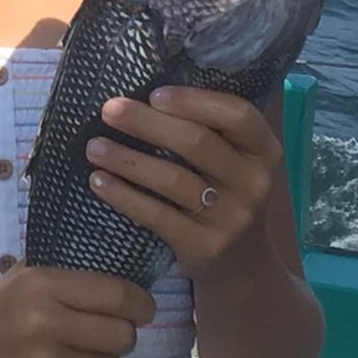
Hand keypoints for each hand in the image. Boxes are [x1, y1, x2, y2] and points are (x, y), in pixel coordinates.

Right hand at [0, 269, 150, 357]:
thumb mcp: (20, 280)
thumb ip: (67, 278)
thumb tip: (124, 284)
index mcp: (43, 287)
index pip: (118, 295)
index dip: (141, 305)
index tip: (142, 311)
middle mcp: (46, 325)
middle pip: (123, 336)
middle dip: (121, 338)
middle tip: (106, 338)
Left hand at [85, 87, 280, 277]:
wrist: (239, 263)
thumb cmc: (223, 194)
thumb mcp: (232, 161)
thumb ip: (208, 129)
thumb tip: (144, 94)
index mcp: (264, 150)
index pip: (238, 115)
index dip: (195, 101)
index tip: (154, 94)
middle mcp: (254, 183)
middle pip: (198, 143)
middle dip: (148, 123)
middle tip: (109, 110)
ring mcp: (232, 218)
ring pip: (174, 180)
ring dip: (128, 160)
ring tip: (94, 147)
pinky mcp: (205, 247)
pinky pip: (158, 216)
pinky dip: (124, 196)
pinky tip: (99, 181)